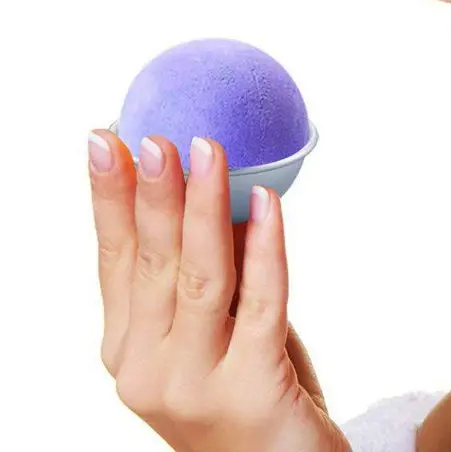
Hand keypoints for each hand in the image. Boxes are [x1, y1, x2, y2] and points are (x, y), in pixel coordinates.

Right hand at [88, 130, 350, 451]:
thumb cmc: (249, 388)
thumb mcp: (213, 327)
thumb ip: (209, 271)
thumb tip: (221, 191)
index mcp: (129, 348)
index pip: (115, 259)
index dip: (109, 199)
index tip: (106, 139)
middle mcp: (148, 369)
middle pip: (152, 262)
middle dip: (153, 192)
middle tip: (155, 137)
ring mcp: (195, 385)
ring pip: (200, 276)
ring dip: (204, 206)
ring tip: (208, 150)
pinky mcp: (251, 391)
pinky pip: (261, 302)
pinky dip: (265, 246)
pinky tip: (266, 203)